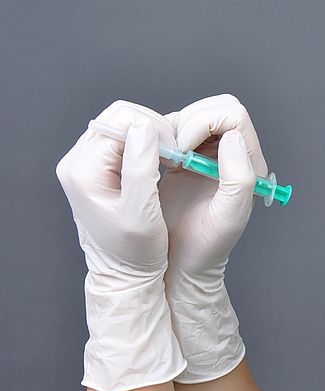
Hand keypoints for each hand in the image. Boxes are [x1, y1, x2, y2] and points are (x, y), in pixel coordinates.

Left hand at [55, 100, 186, 390]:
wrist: (126, 275)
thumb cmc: (136, 252)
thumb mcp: (142, 212)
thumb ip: (141, 167)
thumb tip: (145, 126)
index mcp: (84, 169)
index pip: (123, 120)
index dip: (157, 130)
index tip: (178, 155)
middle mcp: (80, 160)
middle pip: (122, 115)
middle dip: (155, 129)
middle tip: (176, 157)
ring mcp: (89, 162)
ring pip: (126, 124)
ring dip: (154, 137)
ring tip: (170, 163)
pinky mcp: (101, 166)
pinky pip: (128, 139)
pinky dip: (149, 145)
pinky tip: (162, 166)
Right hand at [158, 94, 268, 382]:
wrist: (183, 263)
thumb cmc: (207, 245)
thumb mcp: (230, 216)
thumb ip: (238, 176)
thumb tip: (232, 136)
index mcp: (249, 162)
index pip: (232, 115)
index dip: (204, 122)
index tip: (184, 150)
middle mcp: (233, 153)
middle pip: (214, 108)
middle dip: (188, 121)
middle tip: (172, 152)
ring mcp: (210, 154)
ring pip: (193, 116)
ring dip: (173, 129)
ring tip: (164, 161)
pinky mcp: (187, 158)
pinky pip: (175, 130)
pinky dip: (162, 137)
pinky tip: (158, 163)